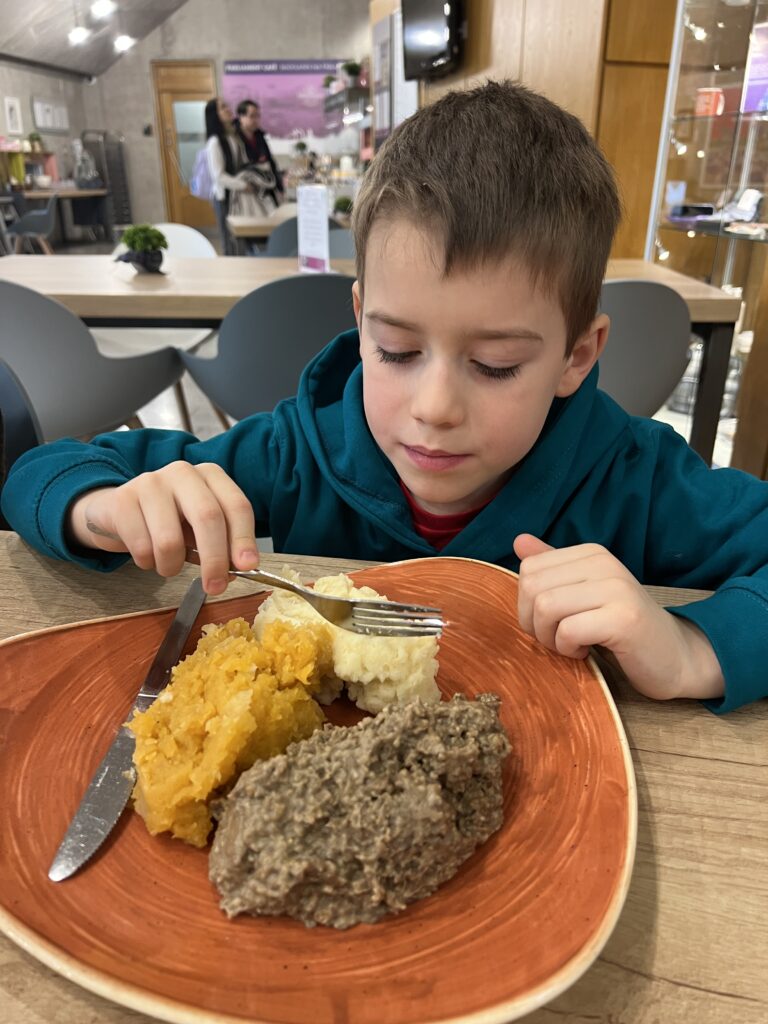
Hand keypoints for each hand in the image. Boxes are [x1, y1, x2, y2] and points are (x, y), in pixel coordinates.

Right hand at [68, 462, 259, 594]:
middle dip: (215, 559)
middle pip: (208, 517)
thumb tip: (237, 570)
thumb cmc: (170, 521)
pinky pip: (141, 547)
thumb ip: (221, 546)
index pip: (236, 505)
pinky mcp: (123, 499)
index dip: (244, 538)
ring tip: (168, 565)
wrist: (119, 511)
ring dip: (171, 566)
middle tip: (215, 587)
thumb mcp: (200, 530)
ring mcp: (151, 482)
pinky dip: (147, 562)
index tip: (248, 566)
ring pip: (170, 540)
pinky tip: (146, 555)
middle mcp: (183, 472)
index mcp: (211, 476)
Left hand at [513, 534, 723, 701]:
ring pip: (546, 608)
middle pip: (532, 588)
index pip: (528, 569)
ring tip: (572, 644)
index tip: (553, 622)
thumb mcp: (584, 593)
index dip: (527, 604)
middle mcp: (604, 562)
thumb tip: (518, 542)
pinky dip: (568, 649)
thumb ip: (553, 568)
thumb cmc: (621, 628)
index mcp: (591, 553)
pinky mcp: (624, 618)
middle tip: (559, 638)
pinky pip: (568, 631)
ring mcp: (616, 588)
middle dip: (534, 623)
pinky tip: (586, 651)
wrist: (675, 656)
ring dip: (550, 638)